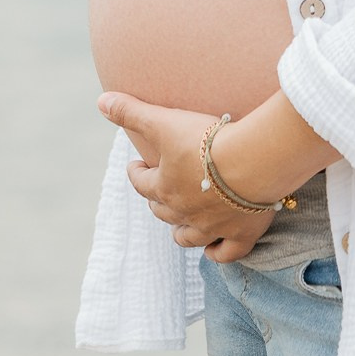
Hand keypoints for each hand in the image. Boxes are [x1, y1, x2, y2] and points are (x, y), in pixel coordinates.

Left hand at [97, 91, 277, 261]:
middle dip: (157, 201)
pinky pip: (226, 252)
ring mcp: (212, 226)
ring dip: (181, 231)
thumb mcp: (164, 122)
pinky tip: (213, 250)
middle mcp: (183, 212)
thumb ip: (132, 112)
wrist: (253, 161)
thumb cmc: (207, 141)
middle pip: (162, 211)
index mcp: (164, 187)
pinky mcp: (241, 233)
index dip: (136, 173)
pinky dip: (218, 253)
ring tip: (180, 222)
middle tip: (159, 189)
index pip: (141, 183)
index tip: (135, 165)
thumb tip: (101, 102)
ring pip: (188, 236)